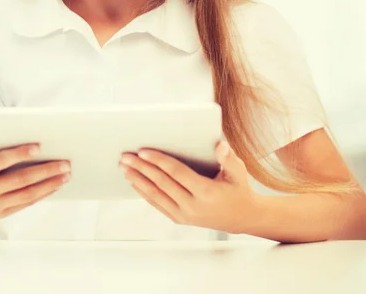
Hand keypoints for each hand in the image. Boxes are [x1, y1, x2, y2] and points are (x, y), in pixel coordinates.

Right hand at [0, 143, 70, 220]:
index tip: (39, 146)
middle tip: (65, 163)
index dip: (20, 154)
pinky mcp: (0, 214)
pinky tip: (55, 185)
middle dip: (45, 171)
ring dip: (49, 185)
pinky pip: (25, 204)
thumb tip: (19, 131)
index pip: (1, 161)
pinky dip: (42, 194)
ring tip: (66, 175)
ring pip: (26, 195)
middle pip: (20, 180)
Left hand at [119, 141, 257, 233]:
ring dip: (137, 180)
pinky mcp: (179, 219)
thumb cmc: (238, 189)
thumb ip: (228, 158)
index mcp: (206, 192)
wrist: (242, 218)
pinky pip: (157, 205)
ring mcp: (185, 215)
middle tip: (125, 156)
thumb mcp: (239, 172)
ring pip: (155, 196)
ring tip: (124, 168)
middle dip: (141, 168)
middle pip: (161, 184)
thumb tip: (219, 145)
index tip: (143, 151)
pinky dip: (143, 193)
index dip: (158, 161)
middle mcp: (193, 206)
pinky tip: (134, 182)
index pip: (176, 173)